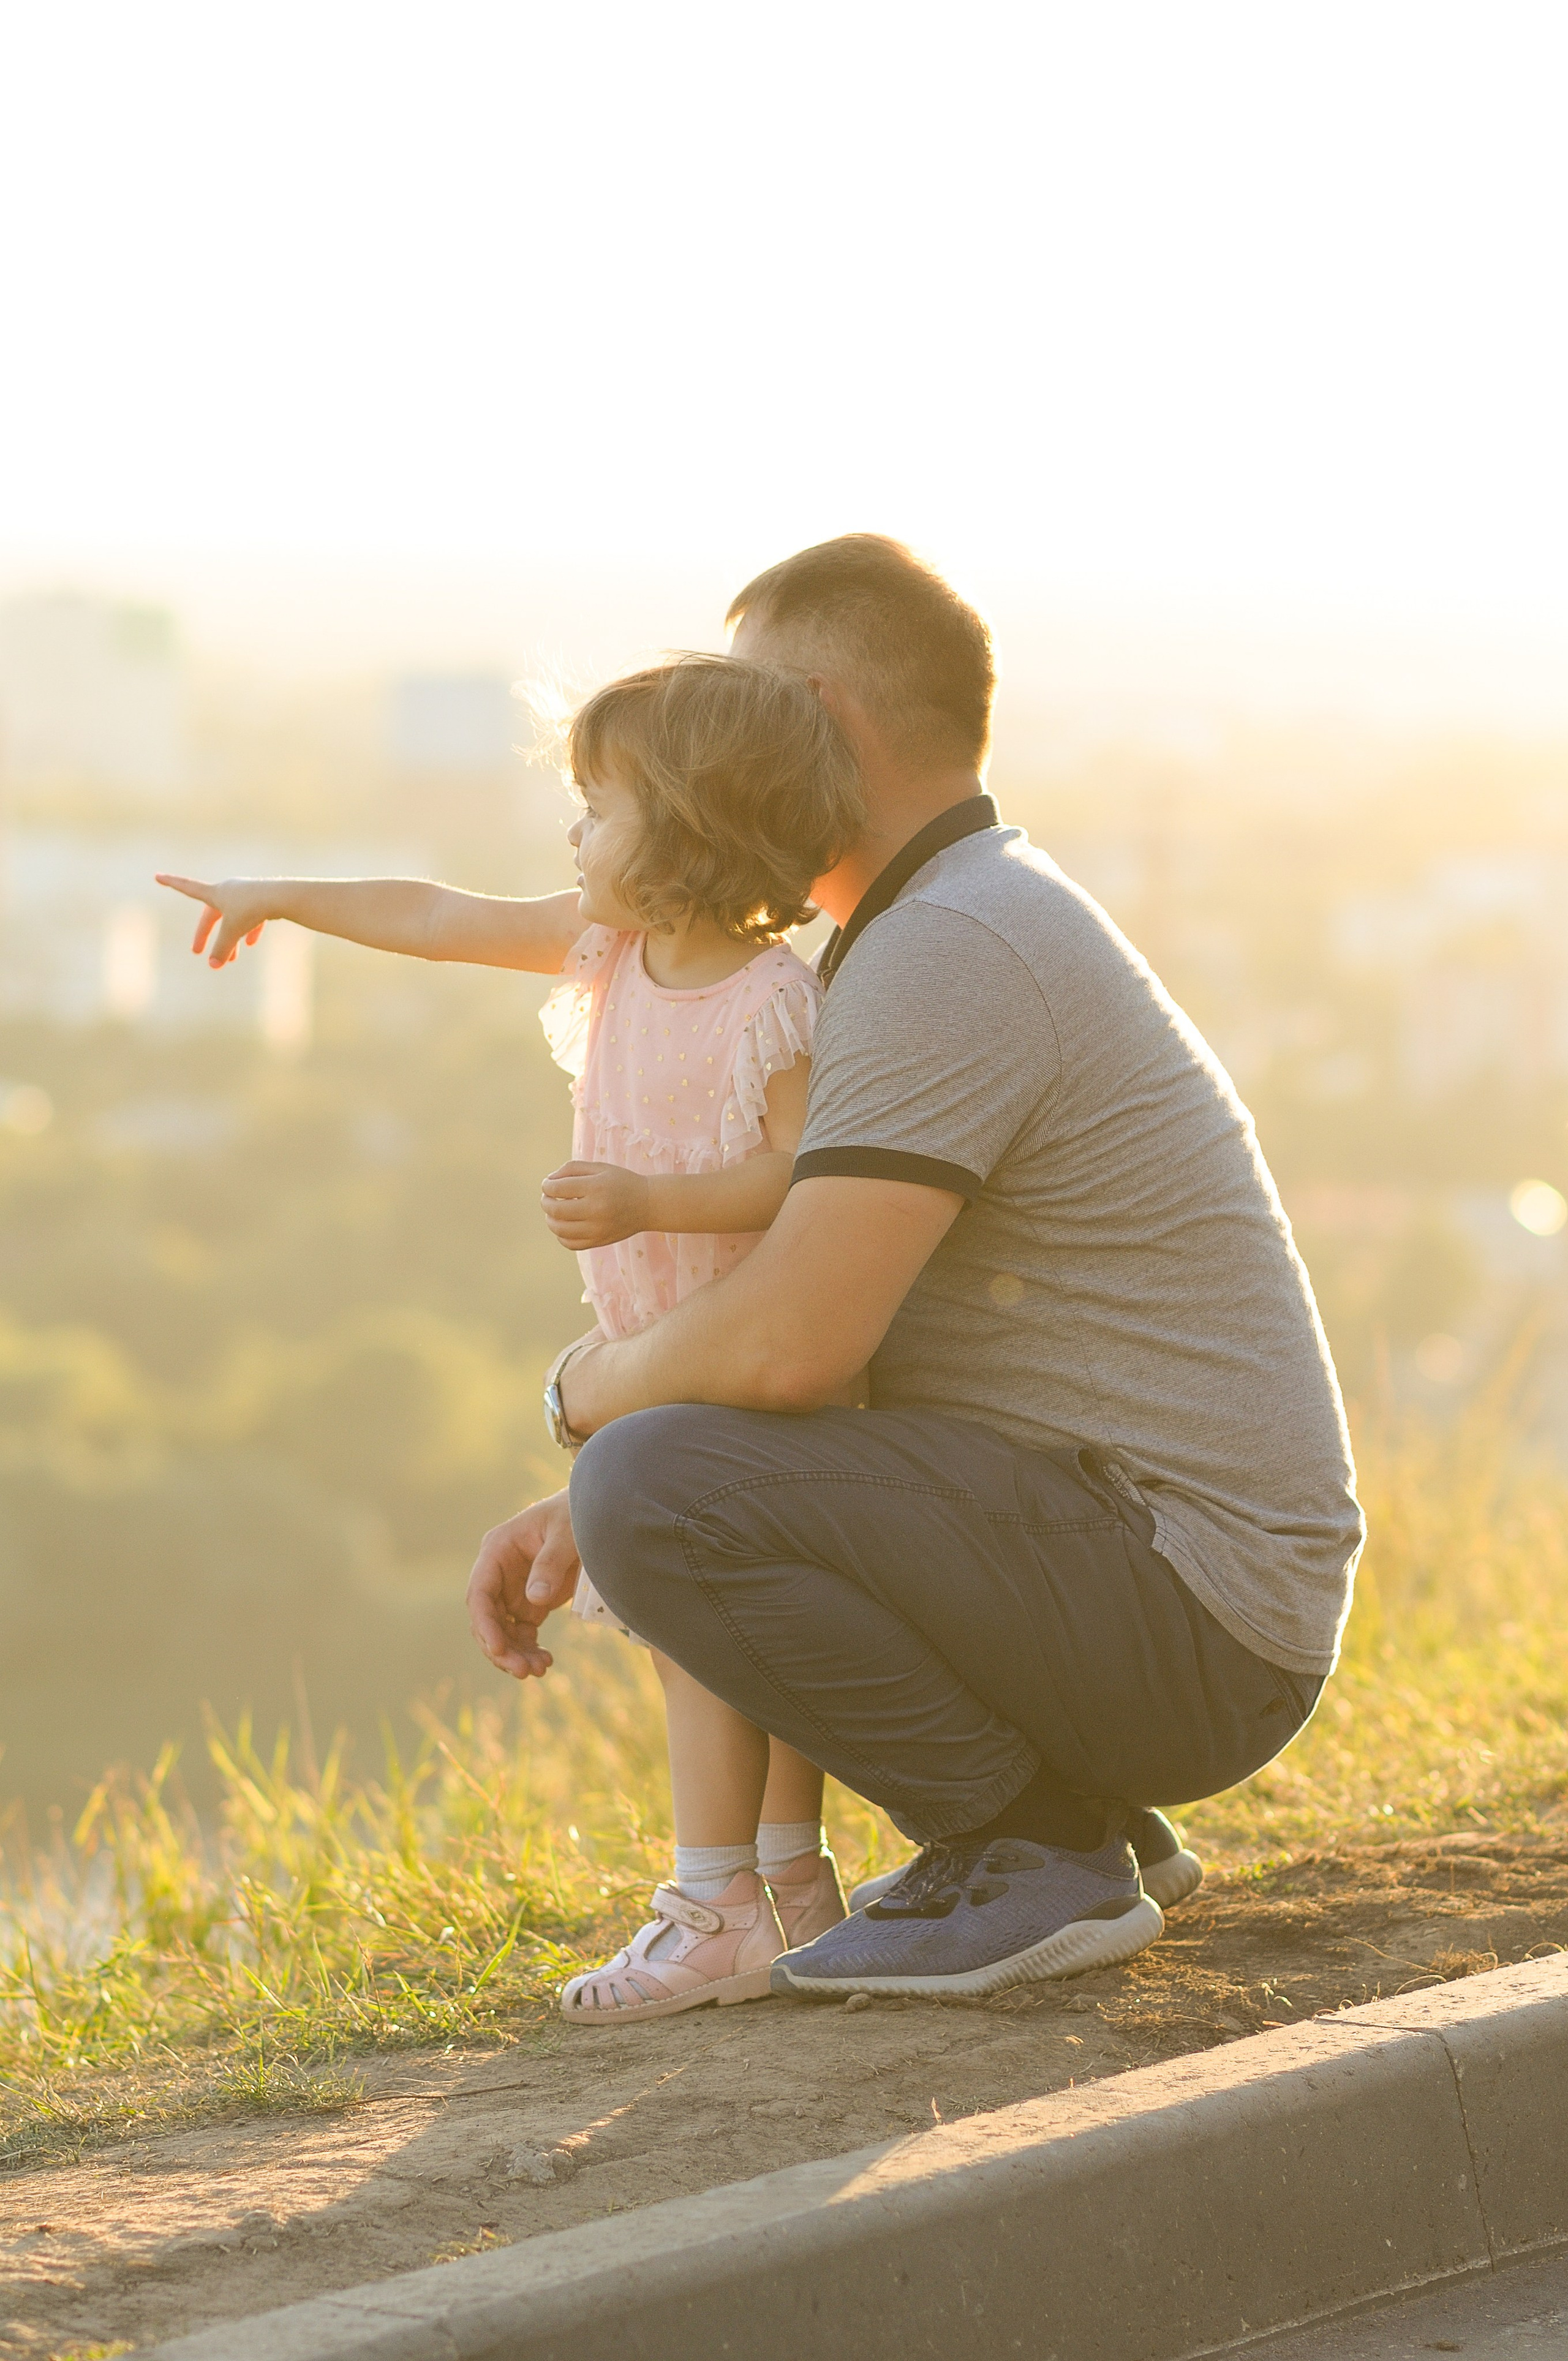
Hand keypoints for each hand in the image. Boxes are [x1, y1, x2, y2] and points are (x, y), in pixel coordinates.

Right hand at [156, 874, 276, 965]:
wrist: (281, 897)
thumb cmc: (252, 910)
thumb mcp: (232, 931)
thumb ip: (221, 949)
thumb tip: (213, 966)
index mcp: (215, 893)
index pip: (187, 887)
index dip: (172, 883)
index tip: (157, 876)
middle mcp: (228, 890)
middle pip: (211, 914)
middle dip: (205, 934)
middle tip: (197, 952)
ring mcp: (245, 894)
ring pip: (232, 918)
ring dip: (230, 938)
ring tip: (233, 960)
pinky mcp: (261, 900)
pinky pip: (251, 916)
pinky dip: (249, 930)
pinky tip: (252, 944)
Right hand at [466, 1489, 580, 1679]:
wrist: (595, 1515)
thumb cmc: (577, 1514)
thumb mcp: (567, 1532)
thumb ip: (551, 1562)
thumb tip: (535, 1599)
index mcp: (497, 1549)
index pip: (479, 1592)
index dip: (484, 1624)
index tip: (498, 1649)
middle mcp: (498, 1573)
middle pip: (487, 1618)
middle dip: (501, 1648)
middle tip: (524, 1671)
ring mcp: (513, 1590)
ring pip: (502, 1632)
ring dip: (515, 1654)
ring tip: (539, 1670)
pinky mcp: (530, 1603)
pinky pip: (521, 1633)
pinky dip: (529, 1650)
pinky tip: (545, 1662)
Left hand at [541, 1161, 650, 1248]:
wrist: (648, 1204)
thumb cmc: (621, 1182)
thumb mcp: (599, 1168)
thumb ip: (571, 1169)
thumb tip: (548, 1181)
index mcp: (596, 1187)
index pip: (558, 1189)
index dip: (547, 1186)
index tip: (548, 1184)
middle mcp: (596, 1210)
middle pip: (555, 1210)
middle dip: (545, 1201)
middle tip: (548, 1197)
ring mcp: (598, 1229)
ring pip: (559, 1230)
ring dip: (550, 1219)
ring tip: (554, 1212)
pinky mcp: (599, 1242)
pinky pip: (570, 1243)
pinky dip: (561, 1235)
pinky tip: (565, 1225)